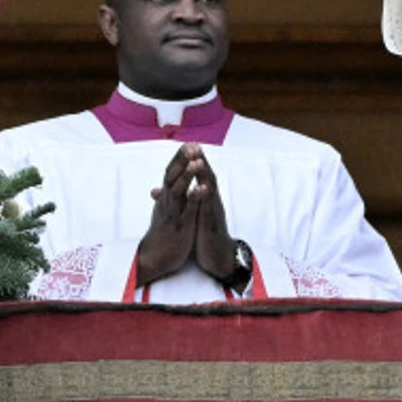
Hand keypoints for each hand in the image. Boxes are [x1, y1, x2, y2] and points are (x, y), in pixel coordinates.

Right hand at [135, 146, 202, 285]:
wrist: (155, 257)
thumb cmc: (163, 232)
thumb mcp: (163, 212)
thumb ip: (164, 198)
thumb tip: (159, 187)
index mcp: (166, 197)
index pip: (171, 172)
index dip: (180, 158)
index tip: (190, 143)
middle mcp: (167, 202)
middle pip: (173, 177)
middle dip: (182, 161)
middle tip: (191, 145)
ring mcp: (173, 213)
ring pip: (178, 191)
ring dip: (187, 176)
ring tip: (197, 162)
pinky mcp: (180, 226)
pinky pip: (187, 211)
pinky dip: (193, 199)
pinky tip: (201, 189)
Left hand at [185, 150, 239, 285]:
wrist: (219, 256)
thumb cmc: (206, 235)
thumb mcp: (196, 215)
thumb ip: (191, 201)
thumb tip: (183, 191)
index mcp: (206, 199)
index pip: (200, 176)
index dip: (195, 160)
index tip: (189, 145)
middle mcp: (211, 201)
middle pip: (207, 176)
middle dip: (200, 160)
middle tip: (194, 145)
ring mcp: (213, 210)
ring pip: (209, 188)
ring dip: (204, 173)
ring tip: (198, 159)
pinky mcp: (211, 222)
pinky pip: (208, 207)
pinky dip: (205, 196)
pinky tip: (203, 186)